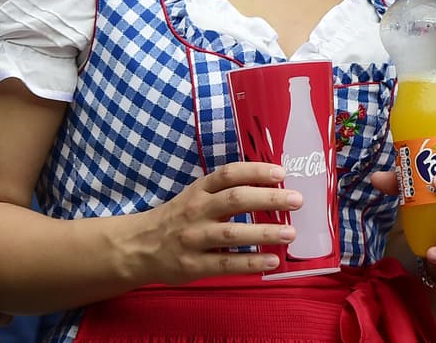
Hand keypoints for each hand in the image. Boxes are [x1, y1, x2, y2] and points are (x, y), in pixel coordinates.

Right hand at [132, 162, 303, 283]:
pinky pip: (226, 264)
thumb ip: (223, 193)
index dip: (255, 171)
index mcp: (199, 190)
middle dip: (268, 198)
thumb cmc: (176, 219)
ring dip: (264, 232)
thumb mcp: (195, 197)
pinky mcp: (193, 265)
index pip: (228, 174)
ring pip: (232, 233)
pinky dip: (250, 263)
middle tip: (296, 200)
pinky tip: (272, 261)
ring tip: (290, 233)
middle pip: (235, 200)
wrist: (139, 246)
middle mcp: (196, 210)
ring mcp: (194, 238)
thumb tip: (267, 188)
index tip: (281, 172)